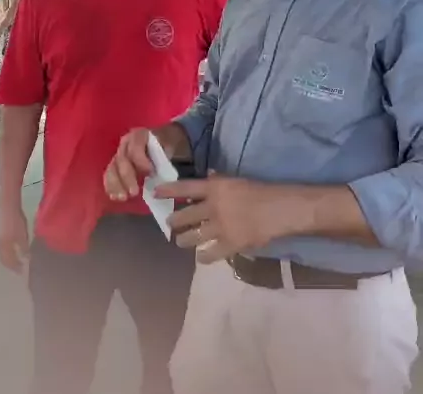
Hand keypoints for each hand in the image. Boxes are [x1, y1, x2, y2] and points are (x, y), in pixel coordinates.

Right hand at [0, 208, 28, 272]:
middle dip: (11, 265)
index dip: (15, 267)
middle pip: (4, 260)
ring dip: (8, 259)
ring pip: (3, 254)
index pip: (10, 262)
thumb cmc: (16, 223)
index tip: (21, 272)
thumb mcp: (22, 236)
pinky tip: (12, 251)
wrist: (8, 209)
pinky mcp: (0, 235)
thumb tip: (26, 258)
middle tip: (18, 269)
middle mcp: (0, 246)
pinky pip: (3, 248)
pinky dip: (7, 253)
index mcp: (6, 248)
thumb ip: (24, 248)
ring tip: (15, 261)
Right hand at [104, 123, 187, 200]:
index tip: (150, 174)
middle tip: (134, 193)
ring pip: (112, 168)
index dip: (141, 161)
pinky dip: (110, 186)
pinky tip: (114, 196)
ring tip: (122, 198)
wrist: (160, 141)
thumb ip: (163, 158)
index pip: (135, 148)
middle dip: (126, 177)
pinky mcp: (115, 165)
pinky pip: (109, 175)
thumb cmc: (164, 145)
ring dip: (115, 184)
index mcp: (139, 135)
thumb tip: (159, 175)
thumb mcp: (168, 147)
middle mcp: (125, 143)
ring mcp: (118, 153)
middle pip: (122, 160)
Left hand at [159, 175, 309, 263]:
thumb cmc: (262, 190)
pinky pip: (210, 253)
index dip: (169, 190)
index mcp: (215, 188)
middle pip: (185, 215)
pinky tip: (201, 257)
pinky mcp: (229, 244)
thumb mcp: (238, 180)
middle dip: (174, 221)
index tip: (155, 192)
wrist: (279, 209)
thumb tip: (209, 176)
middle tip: (169, 224)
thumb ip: (221, 181)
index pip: (186, 187)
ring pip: (194, 236)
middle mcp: (213, 207)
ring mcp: (220, 227)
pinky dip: (204, 256)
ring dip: (184, 239)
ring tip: (180, 242)